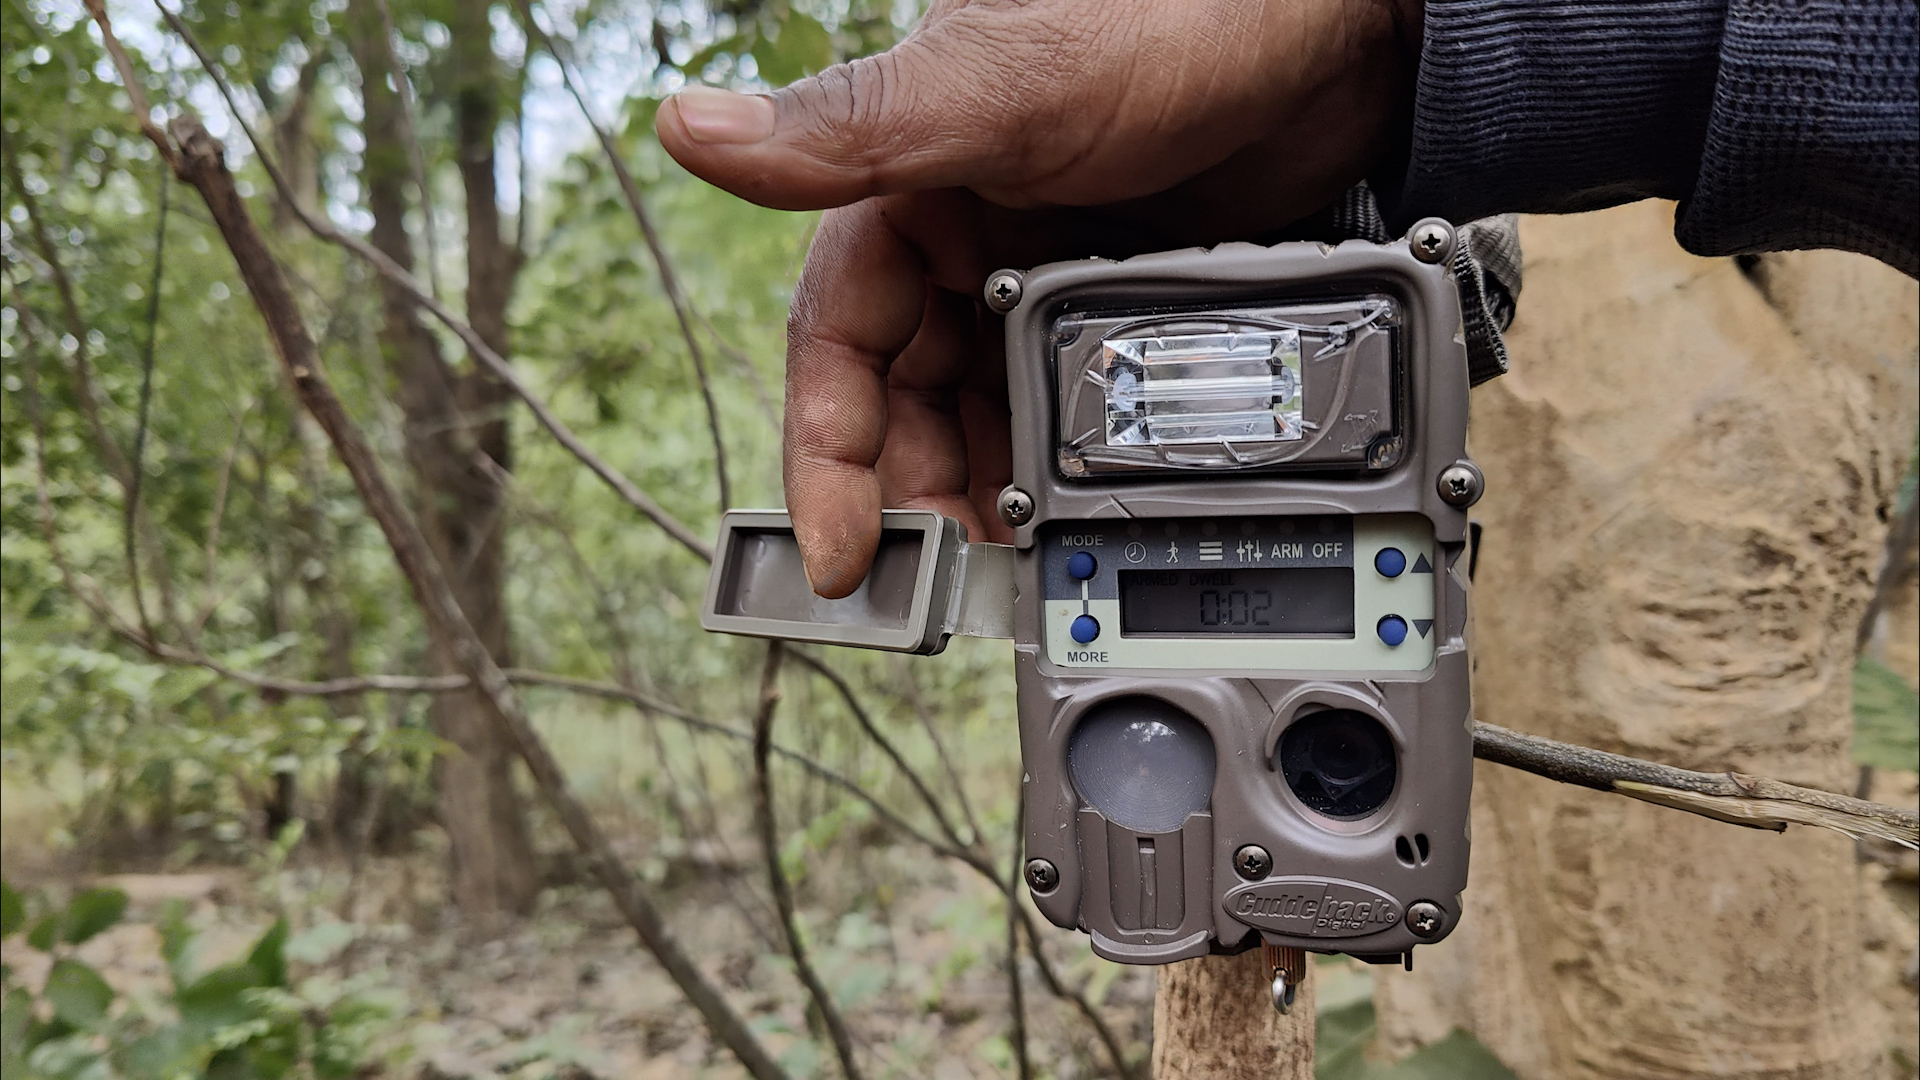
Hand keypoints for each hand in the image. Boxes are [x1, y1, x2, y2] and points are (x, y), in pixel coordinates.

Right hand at [657, 0, 1422, 595]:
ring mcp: (1039, 281)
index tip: (837, 552)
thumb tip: (692, 129)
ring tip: (1008, 565)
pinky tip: (1067, 516)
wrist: (1346, 40)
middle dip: (912, 495)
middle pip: (903, 402)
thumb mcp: (1006, 87)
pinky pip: (1057, 411)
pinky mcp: (1109, 311)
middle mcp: (963, 242)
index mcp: (909, 190)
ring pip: (977, 418)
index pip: (835, 342)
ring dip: (979, 495)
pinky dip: (1052, 469)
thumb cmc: (1173, 24)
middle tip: (942, 578)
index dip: (825, 452)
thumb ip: (857, 128)